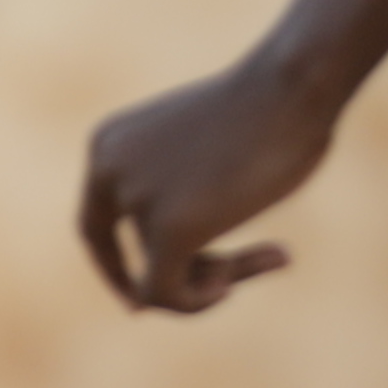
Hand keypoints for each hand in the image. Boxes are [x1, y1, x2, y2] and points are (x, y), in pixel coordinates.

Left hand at [77, 55, 338, 315]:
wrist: (292, 85)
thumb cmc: (272, 110)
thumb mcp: (214, 152)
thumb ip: (190, 197)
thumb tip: (198, 265)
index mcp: (109, 144)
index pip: (94, 222)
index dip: (112, 264)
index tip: (138, 298)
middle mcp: (108, 170)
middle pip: (116, 252)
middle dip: (155, 284)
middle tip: (193, 295)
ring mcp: (134, 199)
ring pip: (157, 278)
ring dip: (214, 279)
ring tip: (271, 255)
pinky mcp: (165, 229)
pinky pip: (166, 294)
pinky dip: (199, 302)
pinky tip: (234, 283)